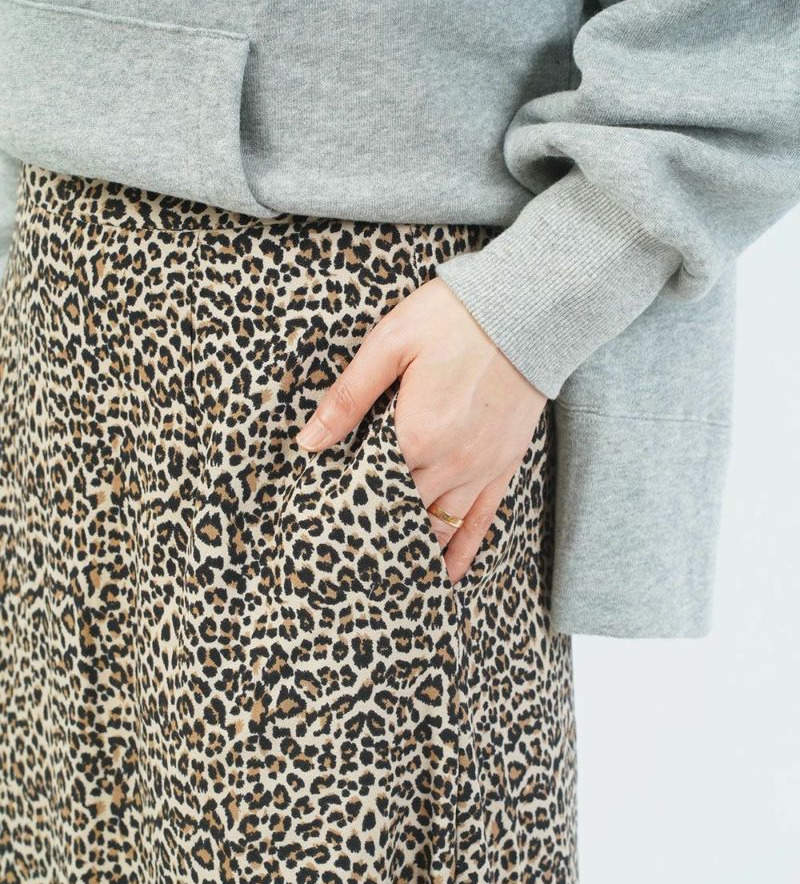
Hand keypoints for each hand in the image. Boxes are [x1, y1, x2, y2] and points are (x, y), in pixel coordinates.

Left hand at [296, 277, 546, 583]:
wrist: (529, 307)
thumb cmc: (454, 318)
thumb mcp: (390, 344)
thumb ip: (348, 397)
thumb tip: (308, 442)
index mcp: (414, 435)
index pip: (367, 488)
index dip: (343, 505)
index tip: (321, 523)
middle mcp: (449, 463)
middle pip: (400, 514)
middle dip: (372, 531)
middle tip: (344, 554)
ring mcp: (481, 470)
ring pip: (439, 528)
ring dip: (412, 549)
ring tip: (385, 574)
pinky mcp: (505, 467)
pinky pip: (482, 524)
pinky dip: (461, 553)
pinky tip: (444, 576)